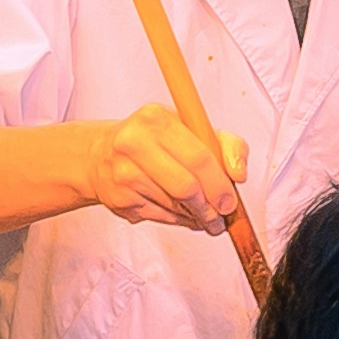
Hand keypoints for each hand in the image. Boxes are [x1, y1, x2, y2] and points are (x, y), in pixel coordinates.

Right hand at [74, 104, 244, 230]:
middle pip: (186, 187)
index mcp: (156, 119)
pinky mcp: (119, 199)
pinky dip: (178, 219)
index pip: (198, 157)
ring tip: (203, 214)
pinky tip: (182, 212)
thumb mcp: (191, 128)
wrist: (100, 154)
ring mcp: (123, 173)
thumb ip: (226, 144)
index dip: (220, 184)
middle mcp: (134, 143)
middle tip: (220, 216)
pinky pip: (160, 217)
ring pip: (175, 206)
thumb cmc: (154, 140)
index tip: (230, 200)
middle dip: (210, 208)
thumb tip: (238, 173)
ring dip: (196, 216)